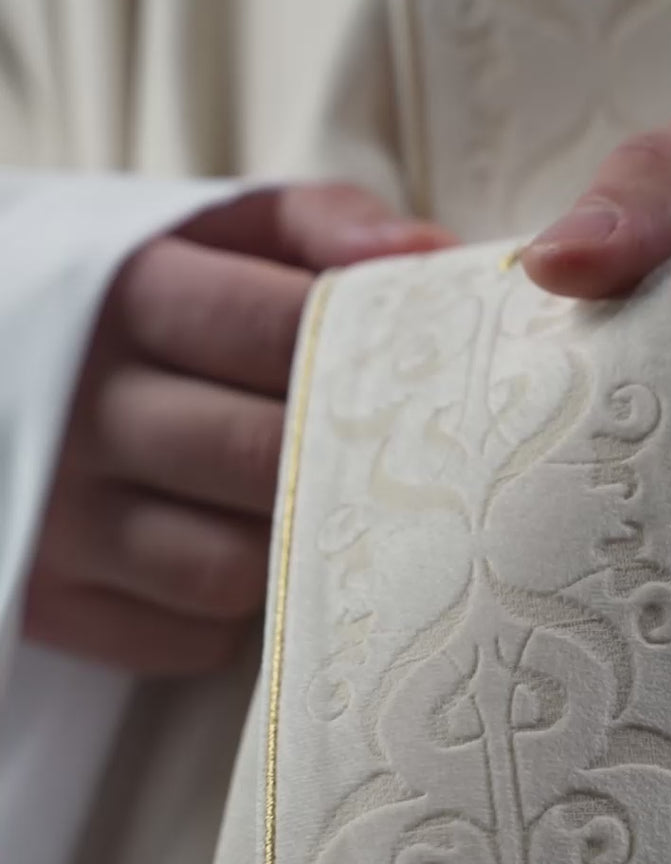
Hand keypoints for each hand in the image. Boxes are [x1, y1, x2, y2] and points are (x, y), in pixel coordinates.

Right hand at [27, 184, 454, 672]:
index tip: (420, 378)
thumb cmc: (150, 299)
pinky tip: (229, 555)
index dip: (365, 360)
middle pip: (262, 460)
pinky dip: (228, 615)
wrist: (4, 361)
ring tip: (298, 510)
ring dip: (286, 552)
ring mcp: (55, 517)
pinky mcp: (49, 603)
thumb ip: (320, 225)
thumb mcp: (216, 234)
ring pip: (231, 570)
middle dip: (341, 467)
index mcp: (126, 293)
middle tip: (392, 465)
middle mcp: (79, 407)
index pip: (279, 332)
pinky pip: (189, 638)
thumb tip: (435, 257)